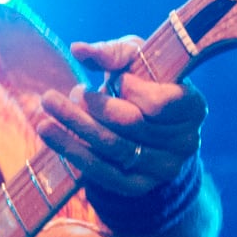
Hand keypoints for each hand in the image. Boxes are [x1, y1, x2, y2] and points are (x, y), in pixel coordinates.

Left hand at [36, 36, 206, 196]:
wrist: (148, 125)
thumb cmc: (144, 81)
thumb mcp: (135, 59)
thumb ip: (112, 52)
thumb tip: (79, 50)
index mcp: (192, 107)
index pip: (159, 103)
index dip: (130, 90)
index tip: (110, 79)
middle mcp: (185, 142)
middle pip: (132, 125)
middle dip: (91, 109)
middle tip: (52, 97)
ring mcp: (164, 168)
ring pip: (115, 149)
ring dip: (76, 131)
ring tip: (44, 118)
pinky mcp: (140, 186)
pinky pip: (106, 175)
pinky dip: (77, 155)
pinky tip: (54, 138)